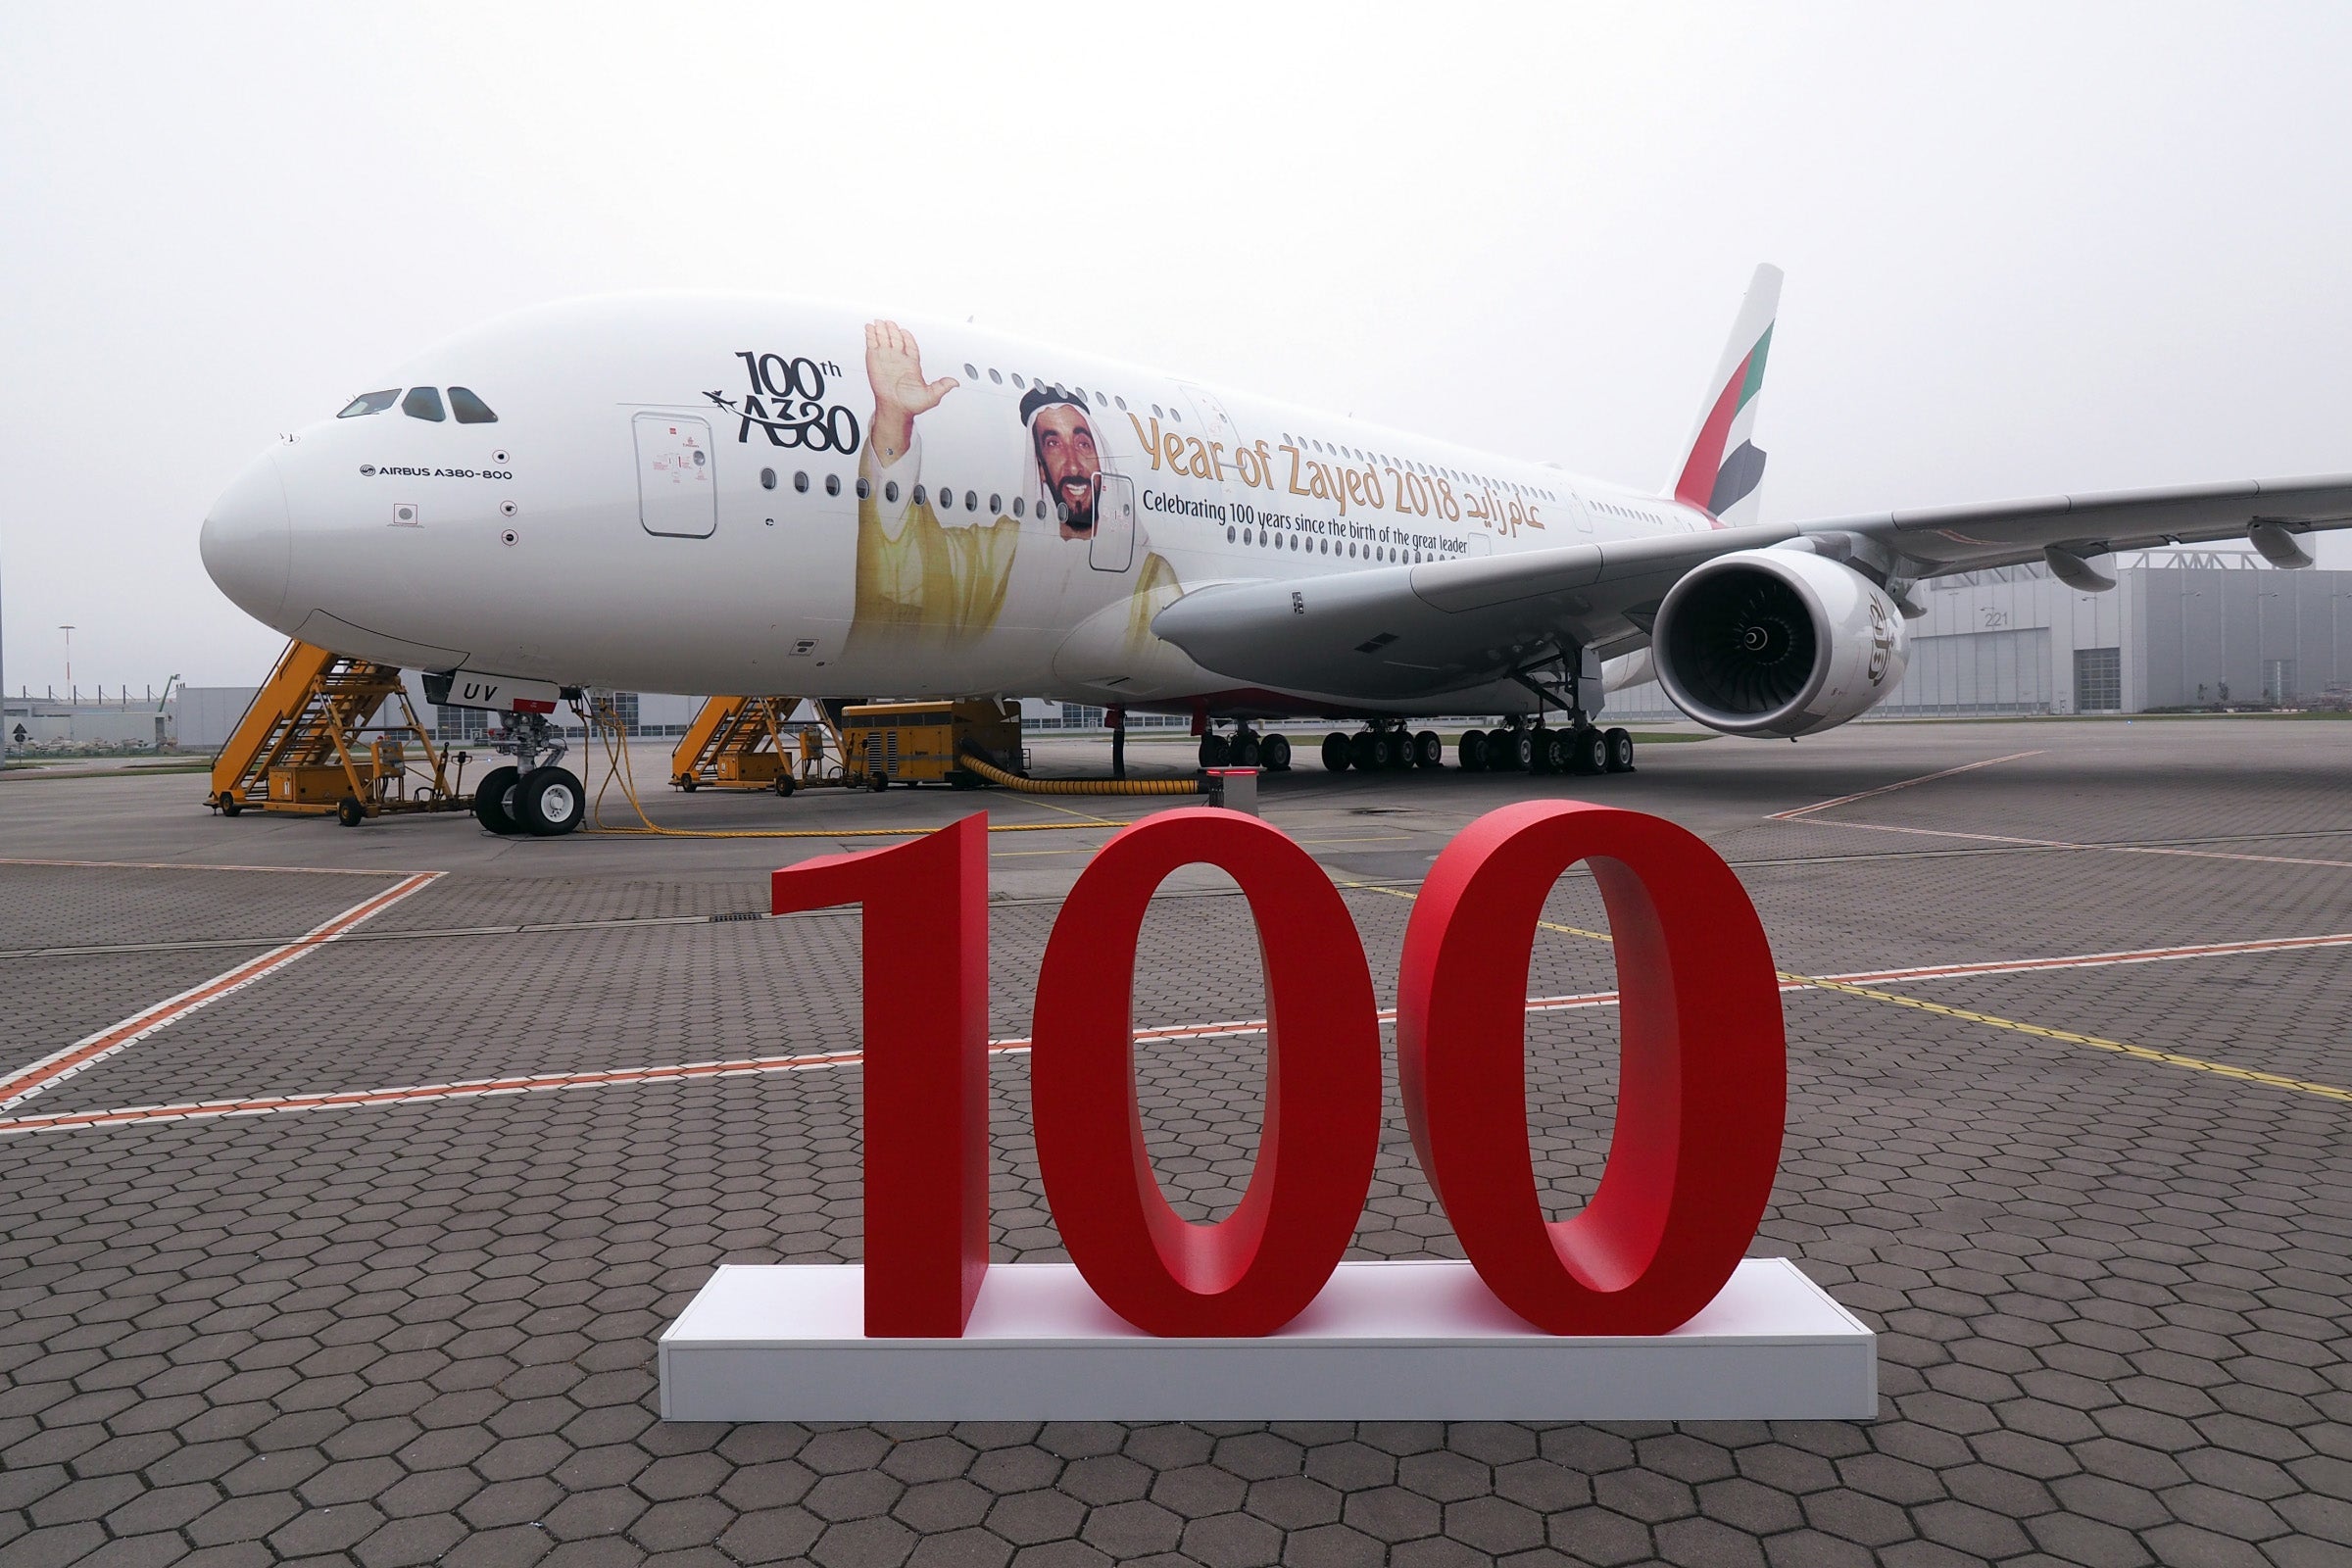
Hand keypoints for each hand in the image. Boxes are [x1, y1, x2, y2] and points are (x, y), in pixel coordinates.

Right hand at [866, 319, 956, 460]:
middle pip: (896, 339)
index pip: (910, 346)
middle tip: (889, 322)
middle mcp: (898, 360)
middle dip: (893, 330)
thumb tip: (955, 382)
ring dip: (881, 330)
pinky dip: (870, 336)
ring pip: (884, 339)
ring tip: (879, 322)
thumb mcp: (931, 396)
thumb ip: (942, 386)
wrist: (895, 410)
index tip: (905, 331)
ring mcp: (886, 359)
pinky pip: (872, 345)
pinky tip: (869, 328)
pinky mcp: (874, 361)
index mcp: (912, 364)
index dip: (908, 337)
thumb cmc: (911, 405)